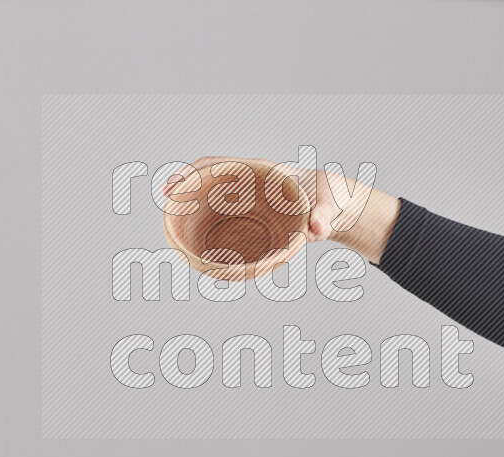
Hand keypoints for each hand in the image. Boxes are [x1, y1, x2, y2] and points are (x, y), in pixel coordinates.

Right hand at [183, 156, 338, 243]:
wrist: (337, 204)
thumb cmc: (331, 198)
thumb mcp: (330, 204)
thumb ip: (324, 216)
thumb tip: (316, 230)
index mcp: (263, 173)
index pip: (222, 165)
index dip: (196, 171)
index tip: (177, 182)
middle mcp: (251, 184)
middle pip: (210, 180)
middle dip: (186, 187)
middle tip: (166, 201)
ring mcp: (251, 201)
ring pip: (216, 200)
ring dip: (196, 208)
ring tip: (176, 224)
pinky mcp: (254, 217)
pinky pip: (228, 218)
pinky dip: (213, 227)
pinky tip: (203, 244)